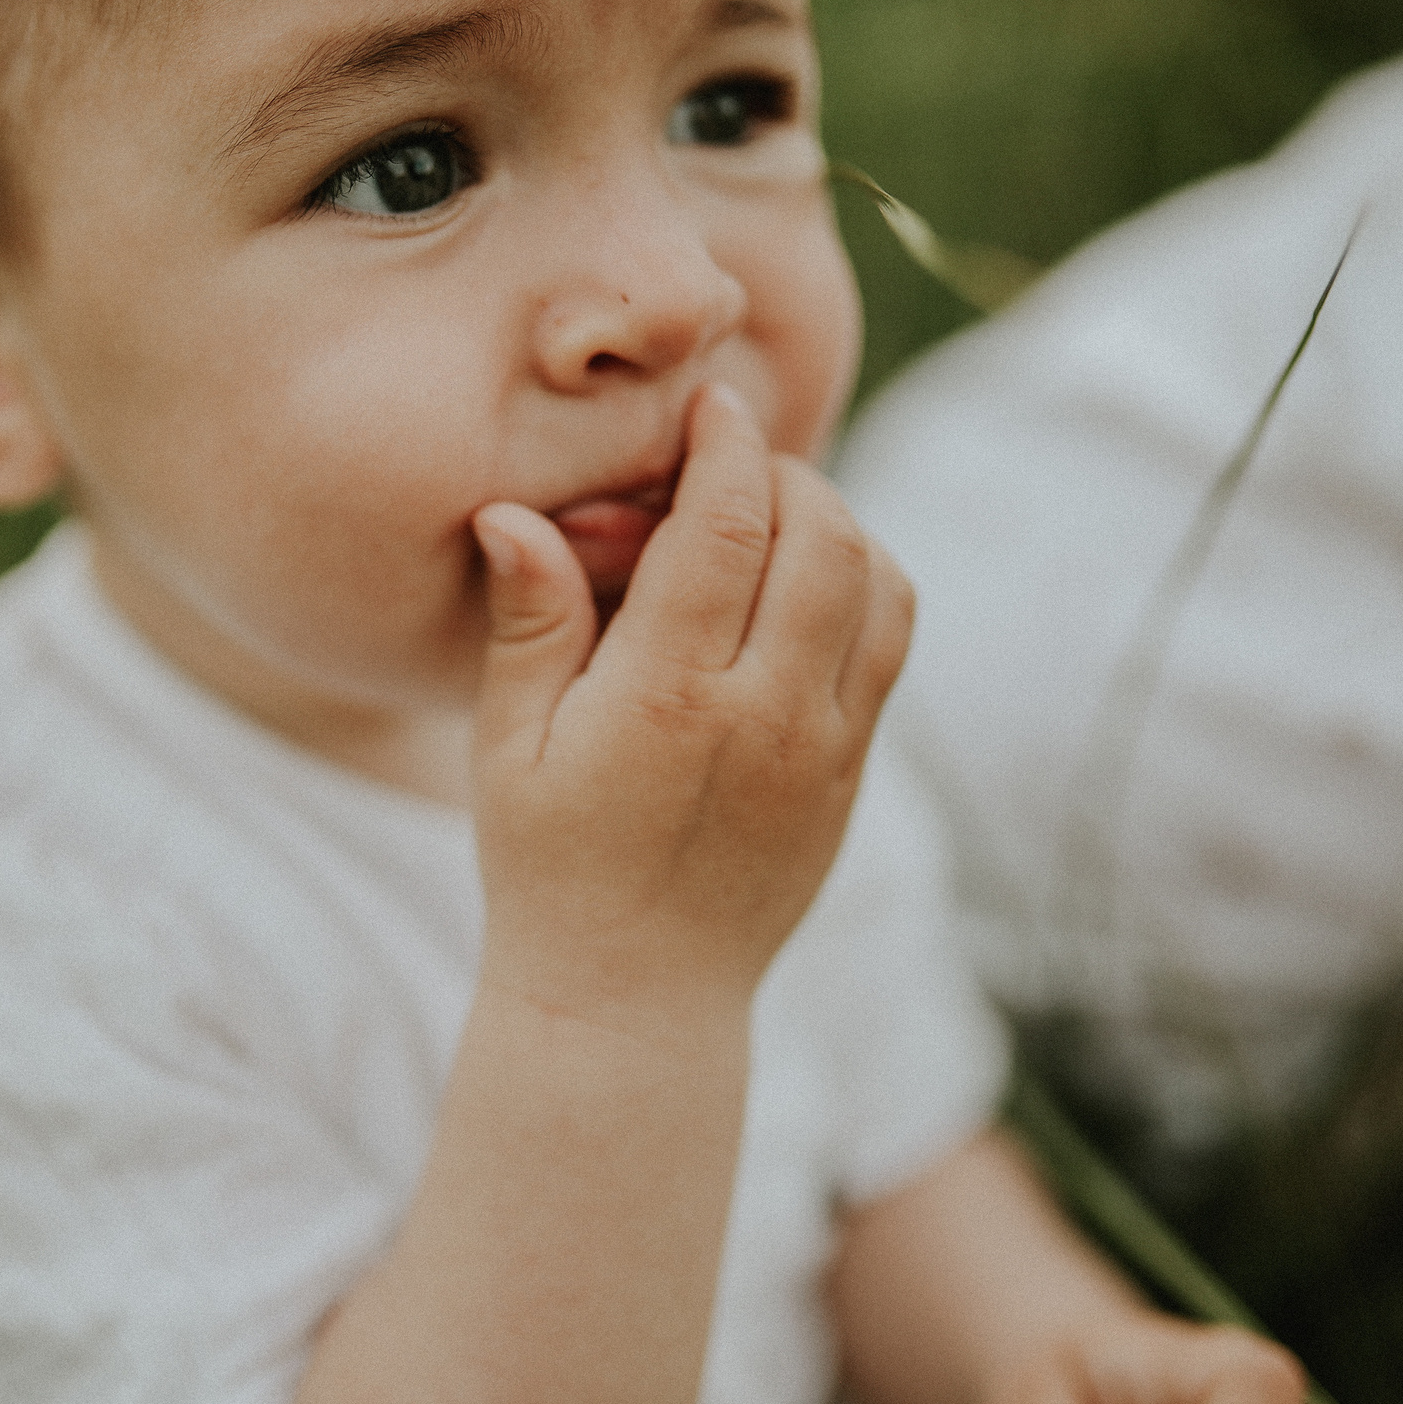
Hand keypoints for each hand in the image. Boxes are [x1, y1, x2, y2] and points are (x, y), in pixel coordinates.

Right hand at [466, 384, 913, 1028]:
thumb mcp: (509, 749)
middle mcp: (763, 714)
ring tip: (772, 520)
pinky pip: (893, 642)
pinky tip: (806, 584)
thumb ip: (527, 624)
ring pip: (879, 582)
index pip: (728, 525)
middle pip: (823, 535)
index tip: (709, 408)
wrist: (636, 995)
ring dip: (836, 524)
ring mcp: (823, 747)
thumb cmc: (550, 867)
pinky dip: (867, 583)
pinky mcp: (853, 772)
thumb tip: (513, 513)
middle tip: (731, 464)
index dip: (727, 444)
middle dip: (784, 473)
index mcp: (666, 697)